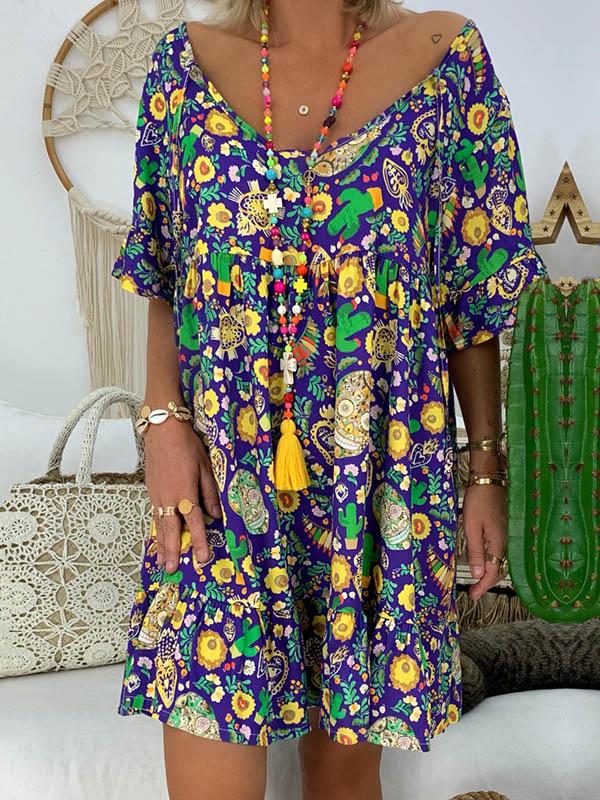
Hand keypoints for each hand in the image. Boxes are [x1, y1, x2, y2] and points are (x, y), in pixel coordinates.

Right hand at [144, 420, 221, 573]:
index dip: (198, 542)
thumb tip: (216, 515)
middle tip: (171, 570)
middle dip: (172, 551)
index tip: (201, 559)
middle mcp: (169, 498)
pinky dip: (155, 529)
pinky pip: (154, 515)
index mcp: (185, 493)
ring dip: (160, 545)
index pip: (194, 523)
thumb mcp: (206, 467)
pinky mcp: (151, 490)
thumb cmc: (187, 445)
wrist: (162, 430)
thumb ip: (210, 493)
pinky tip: (156, 537)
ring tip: (160, 561)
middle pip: (171, 530)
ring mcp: (157, 495)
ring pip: (159, 525)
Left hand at [461, 483, 506, 600]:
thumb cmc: (479, 500)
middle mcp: (508, 542)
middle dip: (487, 582)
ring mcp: (510, 536)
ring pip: (502, 562)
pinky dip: (495, 561)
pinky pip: (503, 552)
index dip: (483, 586)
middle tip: (474, 591)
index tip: (473, 595)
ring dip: (491, 573)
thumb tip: (476, 574)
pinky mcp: (508, 530)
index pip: (492, 573)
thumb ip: (475, 551)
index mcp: (499, 543)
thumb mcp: (471, 527)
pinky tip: (486, 562)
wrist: (489, 480)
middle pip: (500, 570)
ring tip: (478, 581)